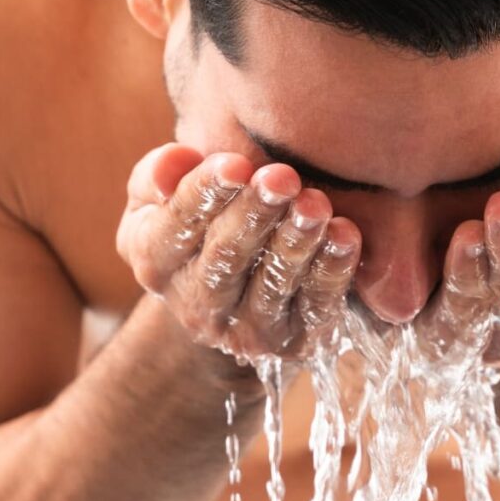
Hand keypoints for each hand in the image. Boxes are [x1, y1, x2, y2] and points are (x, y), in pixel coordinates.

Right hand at [116, 143, 361, 362]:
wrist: (231, 296)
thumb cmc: (198, 223)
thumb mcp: (160, 197)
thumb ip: (158, 173)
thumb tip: (174, 163)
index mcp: (155, 261)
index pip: (177, 226)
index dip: (205, 194)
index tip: (235, 165)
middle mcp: (196, 304)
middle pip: (225, 258)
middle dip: (255, 215)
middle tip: (282, 178)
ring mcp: (246, 328)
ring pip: (271, 284)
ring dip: (295, 241)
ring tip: (315, 204)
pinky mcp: (294, 338)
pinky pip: (315, 305)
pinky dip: (331, 270)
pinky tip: (345, 235)